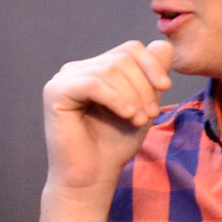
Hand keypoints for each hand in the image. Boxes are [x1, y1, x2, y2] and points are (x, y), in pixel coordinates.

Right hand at [41, 39, 173, 199]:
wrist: (91, 178)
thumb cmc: (114, 145)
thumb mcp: (143, 105)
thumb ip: (152, 75)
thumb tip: (163, 44)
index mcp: (96, 70)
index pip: (129, 49)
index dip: (152, 64)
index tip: (166, 88)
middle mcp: (77, 70)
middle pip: (122, 57)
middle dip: (143, 85)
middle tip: (150, 114)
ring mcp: (64, 79)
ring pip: (110, 69)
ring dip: (133, 95)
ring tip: (138, 120)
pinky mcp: (55, 92)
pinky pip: (93, 83)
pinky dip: (116, 98)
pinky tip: (126, 115)